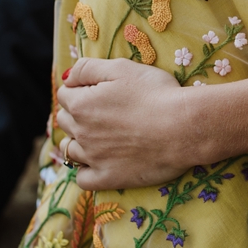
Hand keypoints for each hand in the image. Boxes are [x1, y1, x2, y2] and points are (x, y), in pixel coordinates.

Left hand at [57, 57, 205, 189]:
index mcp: (81, 104)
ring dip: (79, 140)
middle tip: (103, 111)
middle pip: (65, 121)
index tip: (99, 90)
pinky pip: (82, 179)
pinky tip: (98, 162)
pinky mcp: (107, 178)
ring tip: (101, 136)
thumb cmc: (156, 93)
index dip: (80, 89)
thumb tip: (67, 78)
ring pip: (70, 149)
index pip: (65, 95)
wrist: (183, 127)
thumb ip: (87, 68)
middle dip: (77, 113)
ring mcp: (93, 158)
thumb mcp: (122, 68)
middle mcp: (81, 132)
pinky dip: (85, 170)